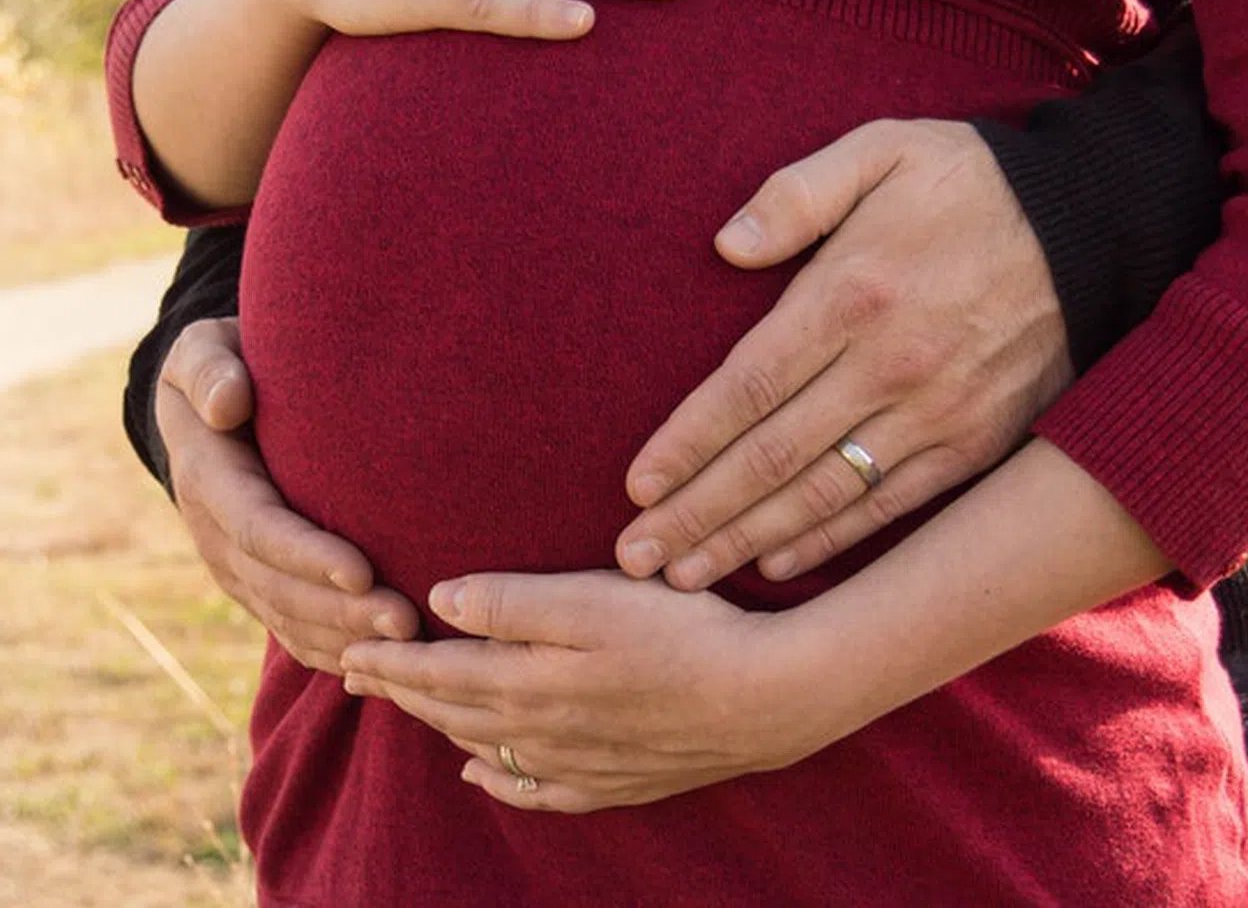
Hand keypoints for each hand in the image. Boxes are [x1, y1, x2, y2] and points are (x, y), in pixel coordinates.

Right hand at [156, 318, 417, 672]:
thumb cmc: (226, 365)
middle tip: (406, 622)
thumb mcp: (202, 350)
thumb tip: (228, 404)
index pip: (258, 528)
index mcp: (209, 480)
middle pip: (280, 588)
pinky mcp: (262, 586)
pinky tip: (387, 666)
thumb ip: (209, 368)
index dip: (306, 556)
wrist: (215, 401)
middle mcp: (218, 535)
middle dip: (342, 611)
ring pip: (290, 619)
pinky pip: (295, 631)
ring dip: (348, 638)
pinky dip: (336, 653)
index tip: (361, 572)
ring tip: (411, 646)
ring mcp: (239, 568)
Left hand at [339, 571, 838, 812]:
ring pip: (484, 747)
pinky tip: (481, 774)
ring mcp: (576, 762)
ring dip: (437, 726)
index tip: (346, 649)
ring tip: (407, 709)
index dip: (389, 662)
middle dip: (399, 691)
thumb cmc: (681, 633)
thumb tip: (440, 602)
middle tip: (353, 673)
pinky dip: (497, 779)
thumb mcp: (593, 599)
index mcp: (526, 682)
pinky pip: (534, 789)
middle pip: (450, 711)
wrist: (760, 700)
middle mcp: (538, 732)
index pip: (436, 673)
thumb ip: (513, 603)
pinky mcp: (613, 779)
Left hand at [615, 119, 1072, 589]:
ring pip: (823, 494)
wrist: (1097, 223)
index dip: (686, 443)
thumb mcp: (883, 152)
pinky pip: (891, 505)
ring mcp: (936, 412)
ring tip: (684, 575)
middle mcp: (889, 365)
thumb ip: (798, 193)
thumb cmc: (972, 182)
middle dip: (697, 512)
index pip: (746, 387)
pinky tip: (777, 563)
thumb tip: (726, 244)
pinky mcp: (976, 441)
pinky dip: (832, 540)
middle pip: (771, 457)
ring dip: (747, 539)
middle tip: (635, 556)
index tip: (636, 484)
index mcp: (852, 294)